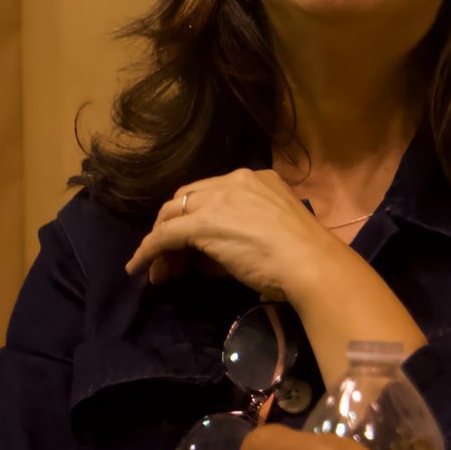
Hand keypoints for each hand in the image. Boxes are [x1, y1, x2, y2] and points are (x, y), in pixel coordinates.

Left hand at [125, 169, 342, 299]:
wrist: (311, 263)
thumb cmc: (303, 254)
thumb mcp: (271, 230)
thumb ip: (240, 231)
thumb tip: (205, 256)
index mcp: (256, 179)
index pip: (211, 193)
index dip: (195, 219)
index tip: (193, 247)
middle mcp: (235, 181)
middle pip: (186, 199)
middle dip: (173, 227)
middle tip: (172, 259)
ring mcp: (218, 199)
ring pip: (172, 214)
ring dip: (160, 240)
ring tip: (156, 270)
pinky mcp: (202, 222)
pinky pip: (164, 236)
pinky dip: (148, 251)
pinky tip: (139, 267)